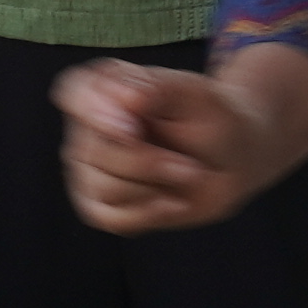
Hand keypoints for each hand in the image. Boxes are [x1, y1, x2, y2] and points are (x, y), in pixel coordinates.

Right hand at [58, 57, 278, 234]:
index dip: (96, 111)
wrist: (232, 160)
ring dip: (155, 185)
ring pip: (102, 186)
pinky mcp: (100, 206)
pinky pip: (110, 218)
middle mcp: (89, 128)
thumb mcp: (196, 94)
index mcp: (104, 88)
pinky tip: (174, 202)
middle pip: (93, 150)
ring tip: (188, 173)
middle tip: (189, 161)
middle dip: (148, 161)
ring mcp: (90, 169)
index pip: (74, 92)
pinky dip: (149, 213)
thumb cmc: (211, 119)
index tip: (135, 123)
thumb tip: (127, 101)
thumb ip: (158, 89)